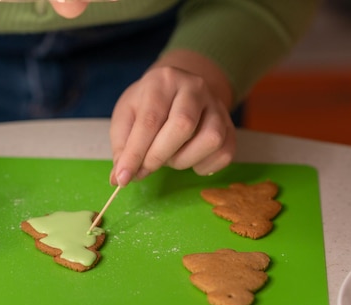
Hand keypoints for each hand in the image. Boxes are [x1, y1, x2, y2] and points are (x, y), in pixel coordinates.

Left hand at [109, 58, 235, 186]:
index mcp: (163, 80)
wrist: (180, 90)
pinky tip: (189, 158)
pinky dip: (204, 165)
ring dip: (184, 160)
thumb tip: (120, 177)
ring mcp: (217, 106)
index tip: (124, 177)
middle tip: (145, 169)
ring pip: (210, 139)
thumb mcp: (127, 115)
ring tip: (170, 157)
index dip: (135, 153)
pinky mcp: (230, 127)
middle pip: (183, 125)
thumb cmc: (150, 104)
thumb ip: (123, 145)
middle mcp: (195, 88)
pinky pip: (224, 153)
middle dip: (159, 155)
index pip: (150, 120)